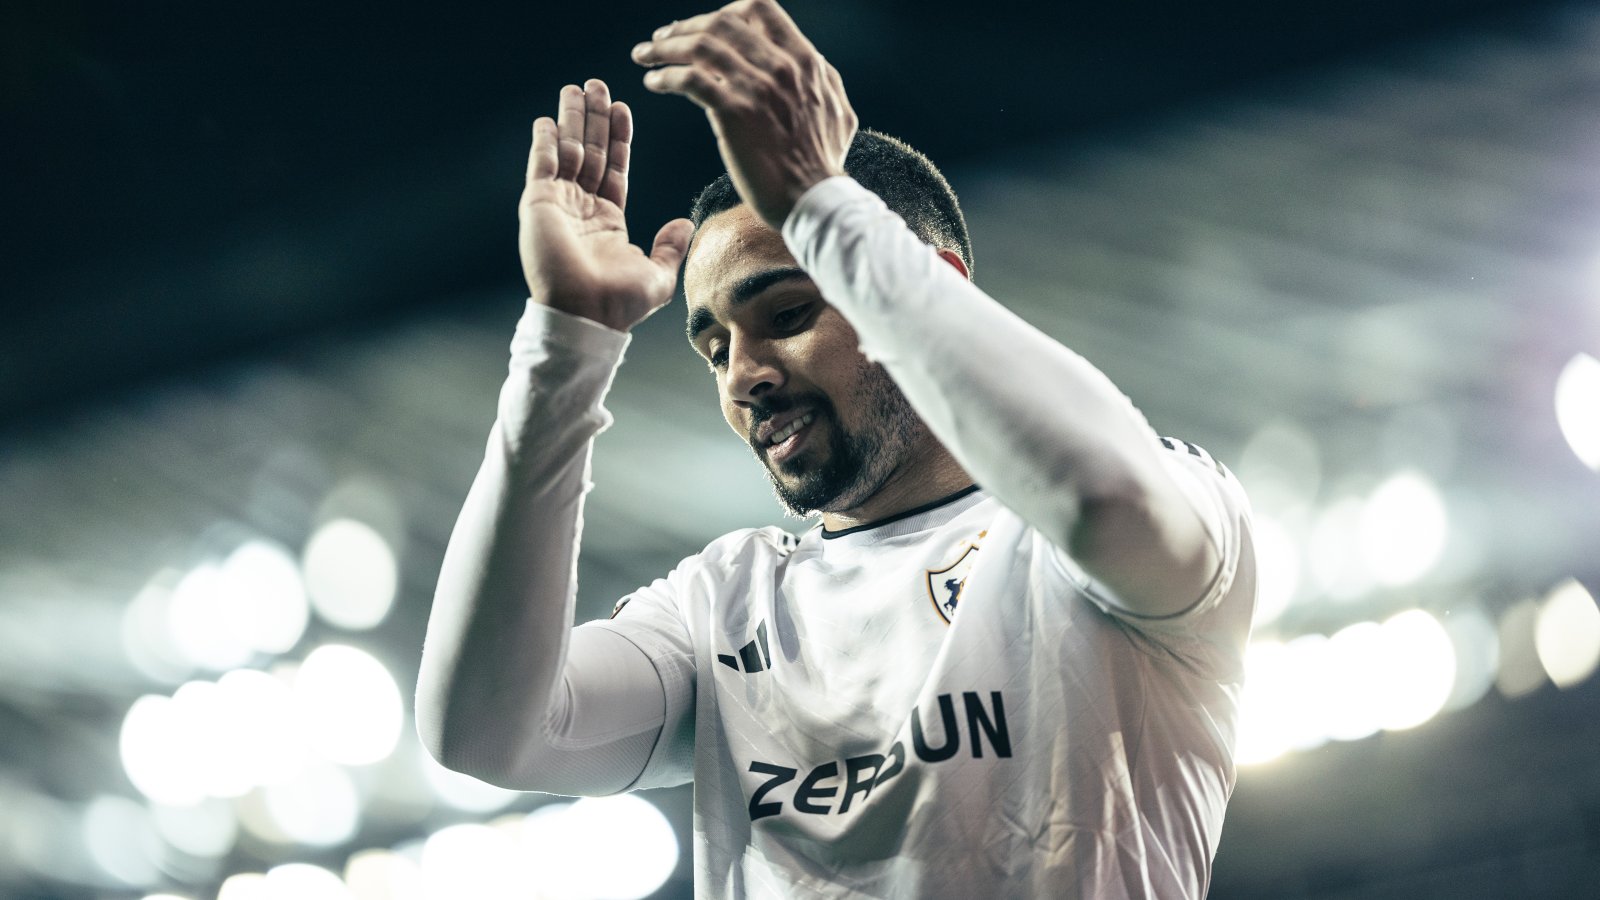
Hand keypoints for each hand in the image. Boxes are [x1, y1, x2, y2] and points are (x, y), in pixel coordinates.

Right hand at [520, 79, 693, 331]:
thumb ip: (670, 247)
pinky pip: (541, 165)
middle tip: (597, 84)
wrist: (586, 315)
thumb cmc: (620, 304)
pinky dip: (544, 141)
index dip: (619, 138)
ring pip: (566, 151)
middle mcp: (581, 208)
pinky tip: (548, 120)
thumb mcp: (658, 276)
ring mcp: (558, 204)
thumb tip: (684, 223)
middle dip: (594, 118)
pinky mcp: (538, 204)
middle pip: (590, 152)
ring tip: (576, 88)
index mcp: (607, 220)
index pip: (614, 168)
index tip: (622, 108)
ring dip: (572, 119)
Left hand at [632, 0, 856, 230]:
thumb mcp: (835, 111)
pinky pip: (689, 79)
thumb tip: (808, 65)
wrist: (815, 201)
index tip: (703, 27)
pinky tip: (654, 83)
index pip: (759, 9)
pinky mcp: (735, 113)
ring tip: (644, 55)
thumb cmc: (822, 165)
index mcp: (804, 60)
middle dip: (684, 26)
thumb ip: (817, 82)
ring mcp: (757, 88)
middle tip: (662, 38)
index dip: (725, 11)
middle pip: (721, 22)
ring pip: (700, 46)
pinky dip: (665, 76)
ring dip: (664, 46)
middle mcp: (781, 66)